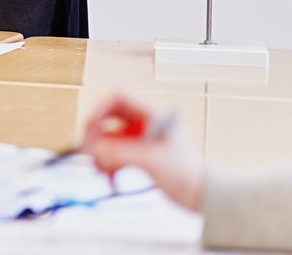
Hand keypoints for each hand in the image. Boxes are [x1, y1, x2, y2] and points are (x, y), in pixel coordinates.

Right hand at [81, 92, 203, 210]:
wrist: (203, 195)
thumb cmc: (188, 174)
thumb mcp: (150, 160)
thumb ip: (118, 153)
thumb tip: (92, 149)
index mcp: (154, 113)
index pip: (120, 96)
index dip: (101, 107)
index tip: (91, 126)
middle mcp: (146, 121)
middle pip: (110, 116)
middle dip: (97, 133)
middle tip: (88, 149)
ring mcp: (142, 137)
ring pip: (110, 136)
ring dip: (101, 151)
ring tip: (99, 167)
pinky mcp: (140, 153)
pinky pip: (115, 152)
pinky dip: (108, 162)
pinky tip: (109, 175)